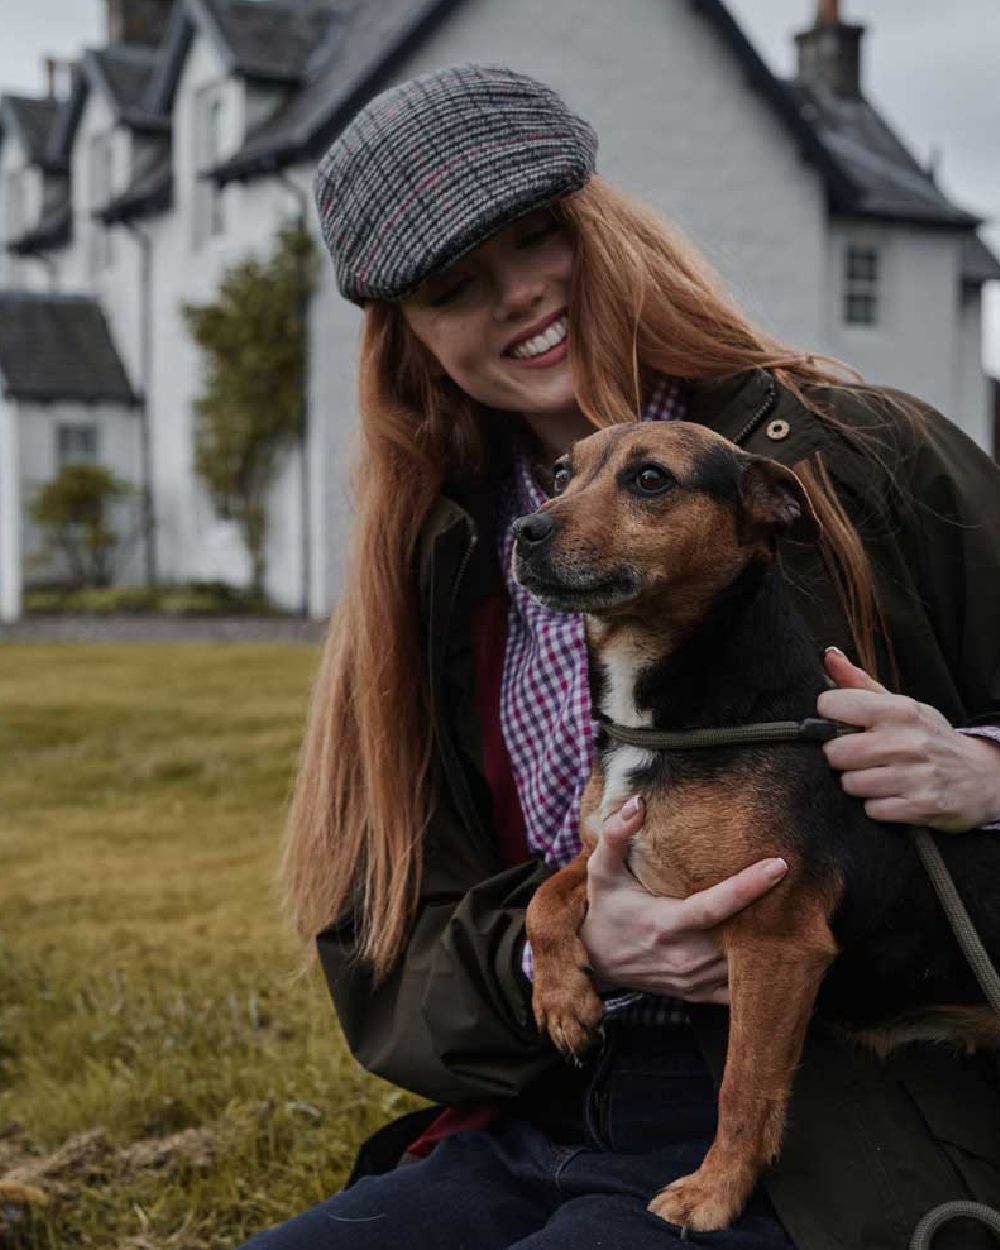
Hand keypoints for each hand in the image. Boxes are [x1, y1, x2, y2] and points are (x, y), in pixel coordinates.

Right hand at [580, 797, 787, 1003]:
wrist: (595, 963)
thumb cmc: (604, 909)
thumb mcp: (601, 871)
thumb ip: (616, 836)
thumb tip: (637, 801)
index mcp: (666, 923)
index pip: (715, 906)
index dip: (749, 886)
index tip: (780, 865)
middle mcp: (685, 956)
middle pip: (743, 936)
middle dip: (775, 913)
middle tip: (806, 884)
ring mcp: (696, 980)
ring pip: (748, 966)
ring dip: (773, 940)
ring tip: (799, 909)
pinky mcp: (702, 994)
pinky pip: (744, 990)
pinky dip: (764, 971)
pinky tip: (780, 946)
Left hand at [819, 648, 999, 830]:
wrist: (983, 775)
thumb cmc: (929, 737)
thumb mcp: (901, 706)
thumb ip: (859, 683)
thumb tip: (828, 655)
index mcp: (899, 710)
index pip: (832, 705)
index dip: (829, 717)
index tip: (842, 724)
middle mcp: (907, 741)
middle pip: (836, 752)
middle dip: (841, 757)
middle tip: (858, 757)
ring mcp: (916, 776)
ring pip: (851, 783)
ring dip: (858, 784)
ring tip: (877, 776)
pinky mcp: (921, 807)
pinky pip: (872, 810)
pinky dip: (877, 807)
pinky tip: (893, 796)